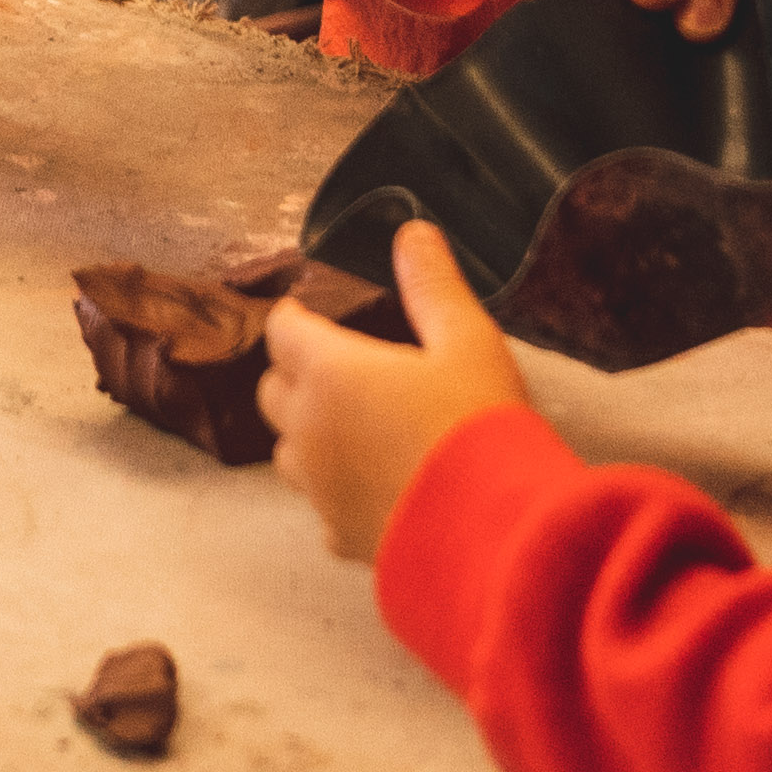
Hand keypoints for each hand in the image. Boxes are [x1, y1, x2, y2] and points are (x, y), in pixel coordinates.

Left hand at [260, 221, 533, 562]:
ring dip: (309, 433)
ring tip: (354, 426)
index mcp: (329, 373)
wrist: (498, 536)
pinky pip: (321, 505)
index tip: (309, 312)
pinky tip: (375, 486)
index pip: (282, 331)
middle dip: (294, 373)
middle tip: (334, 365)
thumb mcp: (468, 341)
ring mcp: (320, 490)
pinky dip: (336, 488)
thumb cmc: (480, 428)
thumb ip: (433, 286)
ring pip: (290, 453)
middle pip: (273, 392)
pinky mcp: (341, 537)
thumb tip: (411, 234)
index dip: (295, 317)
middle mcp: (309, 431)